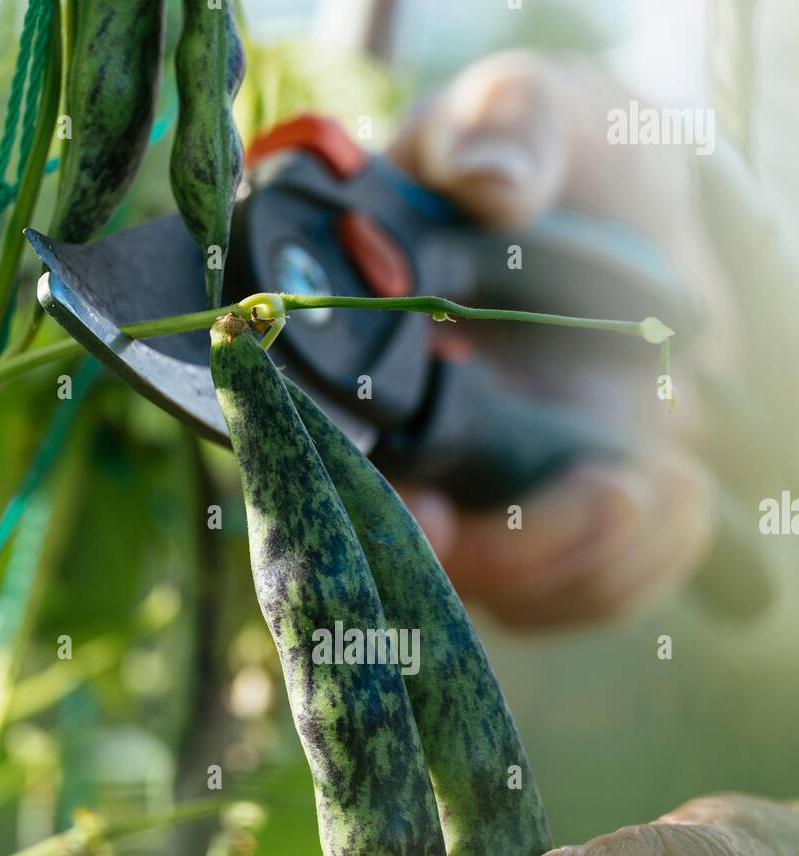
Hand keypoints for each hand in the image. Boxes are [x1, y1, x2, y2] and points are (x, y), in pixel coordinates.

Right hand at [389, 51, 722, 627]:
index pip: (330, 458)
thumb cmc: (550, 156)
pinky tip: (675, 494)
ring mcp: (474, 493)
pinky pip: (576, 592)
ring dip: (588, 561)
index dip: (371, 506)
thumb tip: (486, 182)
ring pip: (503, 591)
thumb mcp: (530, 112)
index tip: (433, 510)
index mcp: (359, 351)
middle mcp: (403, 441)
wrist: (615, 206)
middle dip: (516, 552)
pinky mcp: (544, 524)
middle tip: (611, 492)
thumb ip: (503, 128)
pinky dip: (636, 566)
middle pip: (421, 559)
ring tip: (663, 482)